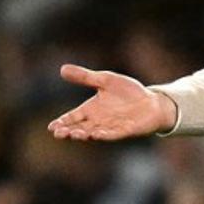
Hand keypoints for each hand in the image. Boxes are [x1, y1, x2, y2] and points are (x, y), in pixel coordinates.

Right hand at [47, 64, 177, 140]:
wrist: (151, 101)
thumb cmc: (128, 92)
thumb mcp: (105, 80)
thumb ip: (85, 77)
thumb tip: (62, 69)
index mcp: (91, 109)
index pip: (72, 117)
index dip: (62, 122)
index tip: (51, 127)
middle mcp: (98, 121)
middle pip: (79, 128)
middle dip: (68, 131)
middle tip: (58, 134)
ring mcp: (111, 127)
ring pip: (93, 133)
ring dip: (84, 134)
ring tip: (75, 134)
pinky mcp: (125, 130)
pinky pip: (113, 134)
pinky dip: (105, 135)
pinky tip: (97, 134)